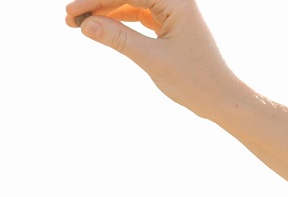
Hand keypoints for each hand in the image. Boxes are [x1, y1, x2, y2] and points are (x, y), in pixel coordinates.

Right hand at [64, 0, 244, 118]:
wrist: (219, 97)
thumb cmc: (194, 79)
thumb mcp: (152, 59)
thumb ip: (119, 39)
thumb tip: (87, 25)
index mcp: (177, 1)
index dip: (97, 0)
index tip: (72, 12)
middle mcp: (175, 0)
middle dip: (98, 3)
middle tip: (69, 17)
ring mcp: (171, 11)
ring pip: (129, 3)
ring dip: (104, 12)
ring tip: (78, 25)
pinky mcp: (167, 24)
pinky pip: (136, 15)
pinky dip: (117, 22)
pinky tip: (99, 28)